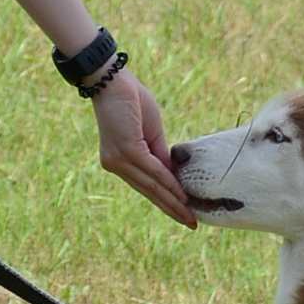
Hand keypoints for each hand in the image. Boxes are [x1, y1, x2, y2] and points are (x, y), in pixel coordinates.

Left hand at [91, 70, 196, 226]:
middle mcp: (116, 165)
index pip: (146, 186)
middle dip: (171, 209)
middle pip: (148, 192)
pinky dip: (169, 183)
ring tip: (190, 216)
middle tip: (191, 224)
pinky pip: (153, 171)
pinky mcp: (127, 151)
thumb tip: (174, 177)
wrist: (113, 80)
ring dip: (173, 202)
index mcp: (120, 161)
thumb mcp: (150, 132)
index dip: (166, 200)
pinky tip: (182, 194)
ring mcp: (119, 160)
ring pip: (151, 186)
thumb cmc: (131, 100)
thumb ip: (160, 155)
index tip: (184, 213)